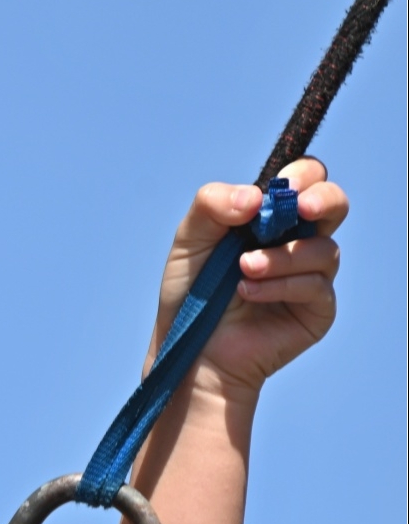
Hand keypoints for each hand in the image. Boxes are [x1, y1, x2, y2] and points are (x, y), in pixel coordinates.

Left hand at [154, 158, 346, 396]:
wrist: (191, 348)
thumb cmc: (191, 292)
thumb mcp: (190, 240)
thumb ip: (213, 205)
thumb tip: (256, 196)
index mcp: (270, 218)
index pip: (304, 181)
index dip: (303, 176)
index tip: (284, 185)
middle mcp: (296, 241)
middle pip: (334, 205)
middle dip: (323, 200)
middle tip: (301, 208)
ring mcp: (311, 276)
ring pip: (324, 248)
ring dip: (282, 256)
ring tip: (243, 268)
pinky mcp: (317, 309)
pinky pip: (316, 286)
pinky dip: (280, 285)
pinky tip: (247, 292)